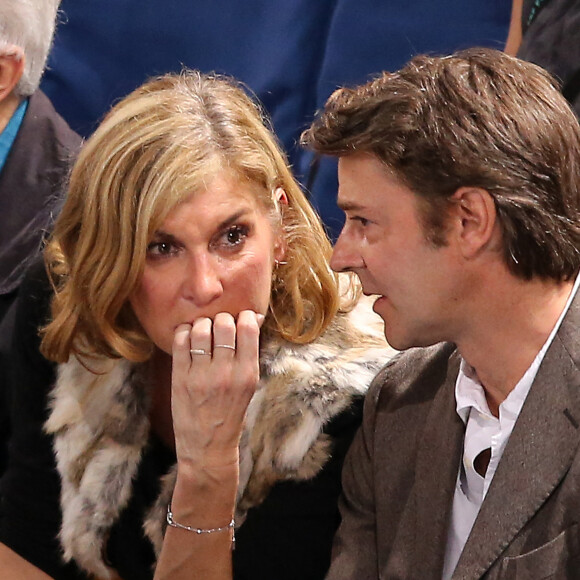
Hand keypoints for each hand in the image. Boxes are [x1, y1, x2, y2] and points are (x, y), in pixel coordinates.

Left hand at [171, 311, 260, 476]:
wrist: (207, 447)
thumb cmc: (231, 413)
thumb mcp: (249, 385)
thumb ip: (249, 353)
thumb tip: (254, 319)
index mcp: (247, 374)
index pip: (248, 329)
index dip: (245, 316)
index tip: (242, 318)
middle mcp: (225, 374)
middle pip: (224, 324)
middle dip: (222, 318)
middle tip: (220, 325)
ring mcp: (201, 376)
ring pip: (201, 329)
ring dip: (202, 323)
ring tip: (203, 330)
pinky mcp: (180, 379)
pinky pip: (180, 341)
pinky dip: (184, 332)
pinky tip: (189, 337)